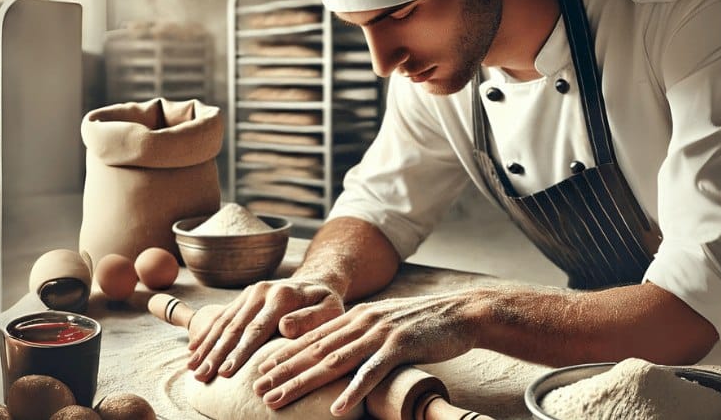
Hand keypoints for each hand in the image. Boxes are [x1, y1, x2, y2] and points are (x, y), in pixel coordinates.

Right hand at [187, 278, 344, 381]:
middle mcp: (262, 290)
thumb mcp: (330, 310)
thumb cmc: (326, 304)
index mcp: (282, 295)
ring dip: (206, 346)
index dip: (240, 351)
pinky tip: (193, 351)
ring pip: (224, 322)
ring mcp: (251, 292)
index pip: (257, 328)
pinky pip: (222, 317)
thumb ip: (311, 319)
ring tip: (193, 368)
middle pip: (235, 326)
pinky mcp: (244, 297)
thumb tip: (285, 327)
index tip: (226, 372)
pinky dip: (206, 335)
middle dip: (216, 353)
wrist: (317, 281)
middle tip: (202, 376)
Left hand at [252, 292, 476, 415]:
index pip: (314, 337)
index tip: (262, 370)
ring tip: (280, 398)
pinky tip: (335, 408)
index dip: (286, 354)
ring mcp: (381, 334)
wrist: (462, 313)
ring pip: (334, 361)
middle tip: (258, 388)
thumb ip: (363, 332)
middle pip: (316, 350)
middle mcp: (363, 322)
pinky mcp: (401, 347)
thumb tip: (341, 347)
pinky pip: (372, 372)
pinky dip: (353, 391)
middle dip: (284, 371)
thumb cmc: (425, 323)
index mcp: (358, 317)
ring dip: (304, 382)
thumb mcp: (387, 322)